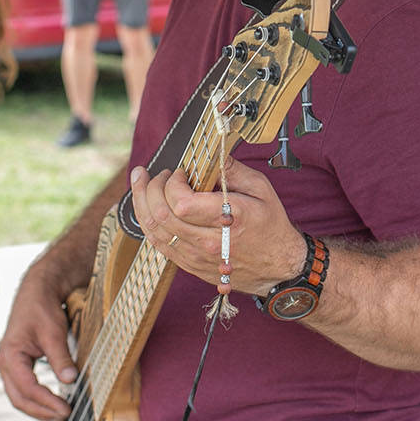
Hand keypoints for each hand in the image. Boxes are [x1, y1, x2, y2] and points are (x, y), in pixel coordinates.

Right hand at [0, 268, 77, 420]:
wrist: (37, 292)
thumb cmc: (41, 308)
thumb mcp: (54, 332)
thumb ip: (61, 358)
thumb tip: (70, 380)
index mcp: (9, 356)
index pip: (27, 388)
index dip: (47, 402)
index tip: (66, 409)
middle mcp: (4, 363)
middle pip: (19, 399)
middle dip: (42, 411)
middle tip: (65, 416)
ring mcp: (9, 365)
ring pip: (19, 396)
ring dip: (38, 408)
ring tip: (59, 413)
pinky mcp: (17, 365)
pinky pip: (23, 389)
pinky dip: (36, 398)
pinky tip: (51, 402)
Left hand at [129, 157, 306, 296]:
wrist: (278, 266)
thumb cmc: (270, 225)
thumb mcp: (261, 188)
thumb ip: (232, 169)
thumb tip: (208, 154)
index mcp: (229, 218)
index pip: (181, 203)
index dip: (172, 183)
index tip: (179, 172)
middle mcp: (209, 241)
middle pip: (162, 215)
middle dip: (151, 188)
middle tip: (158, 174)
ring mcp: (197, 256)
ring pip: (154, 231)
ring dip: (142, 203)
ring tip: (141, 183)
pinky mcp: (190, 265)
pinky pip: (159, 245)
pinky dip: (148, 223)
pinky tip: (147, 208)